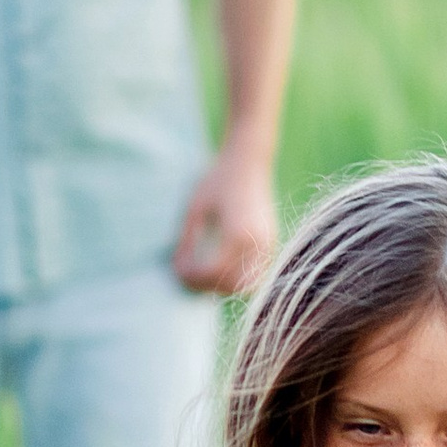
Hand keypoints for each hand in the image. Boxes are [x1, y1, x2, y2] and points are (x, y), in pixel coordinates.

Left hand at [173, 141, 278, 295]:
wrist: (249, 160)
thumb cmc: (218, 178)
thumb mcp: (195, 208)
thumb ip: (187, 240)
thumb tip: (178, 267)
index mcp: (237, 233)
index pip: (213, 271)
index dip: (192, 276)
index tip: (176, 270)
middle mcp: (257, 242)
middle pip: (231, 284)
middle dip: (207, 286)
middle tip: (187, 277)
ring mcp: (268, 244)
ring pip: (247, 284)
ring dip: (224, 285)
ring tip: (202, 273)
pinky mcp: (271, 242)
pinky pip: (255, 273)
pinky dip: (237, 277)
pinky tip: (218, 266)